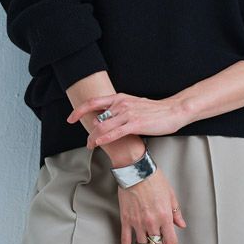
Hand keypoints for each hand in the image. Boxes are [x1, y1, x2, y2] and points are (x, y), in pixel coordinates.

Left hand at [66, 93, 185, 149]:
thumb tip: (105, 117)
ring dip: (93, 138)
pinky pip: (115, 132)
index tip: (70, 118)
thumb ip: (119, 109)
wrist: (173, 111)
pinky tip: (98, 143)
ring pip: (102, 126)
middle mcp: (121, 104)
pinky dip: (104, 138)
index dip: (79, 110)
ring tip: (91, 146)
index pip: (93, 102)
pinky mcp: (135, 124)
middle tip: (86, 142)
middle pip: (95, 118)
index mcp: (119, 98)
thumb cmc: (154, 110)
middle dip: (88, 131)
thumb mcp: (133, 104)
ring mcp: (127, 113)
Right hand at [117, 167, 186, 243]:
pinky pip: (126, 239)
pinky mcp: (126, 219)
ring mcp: (138, 223)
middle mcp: (152, 222)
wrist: (136, 171)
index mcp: (165, 216)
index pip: (171, 241)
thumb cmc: (154, 179)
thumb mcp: (170, 194)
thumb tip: (181, 225)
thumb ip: (176, 212)